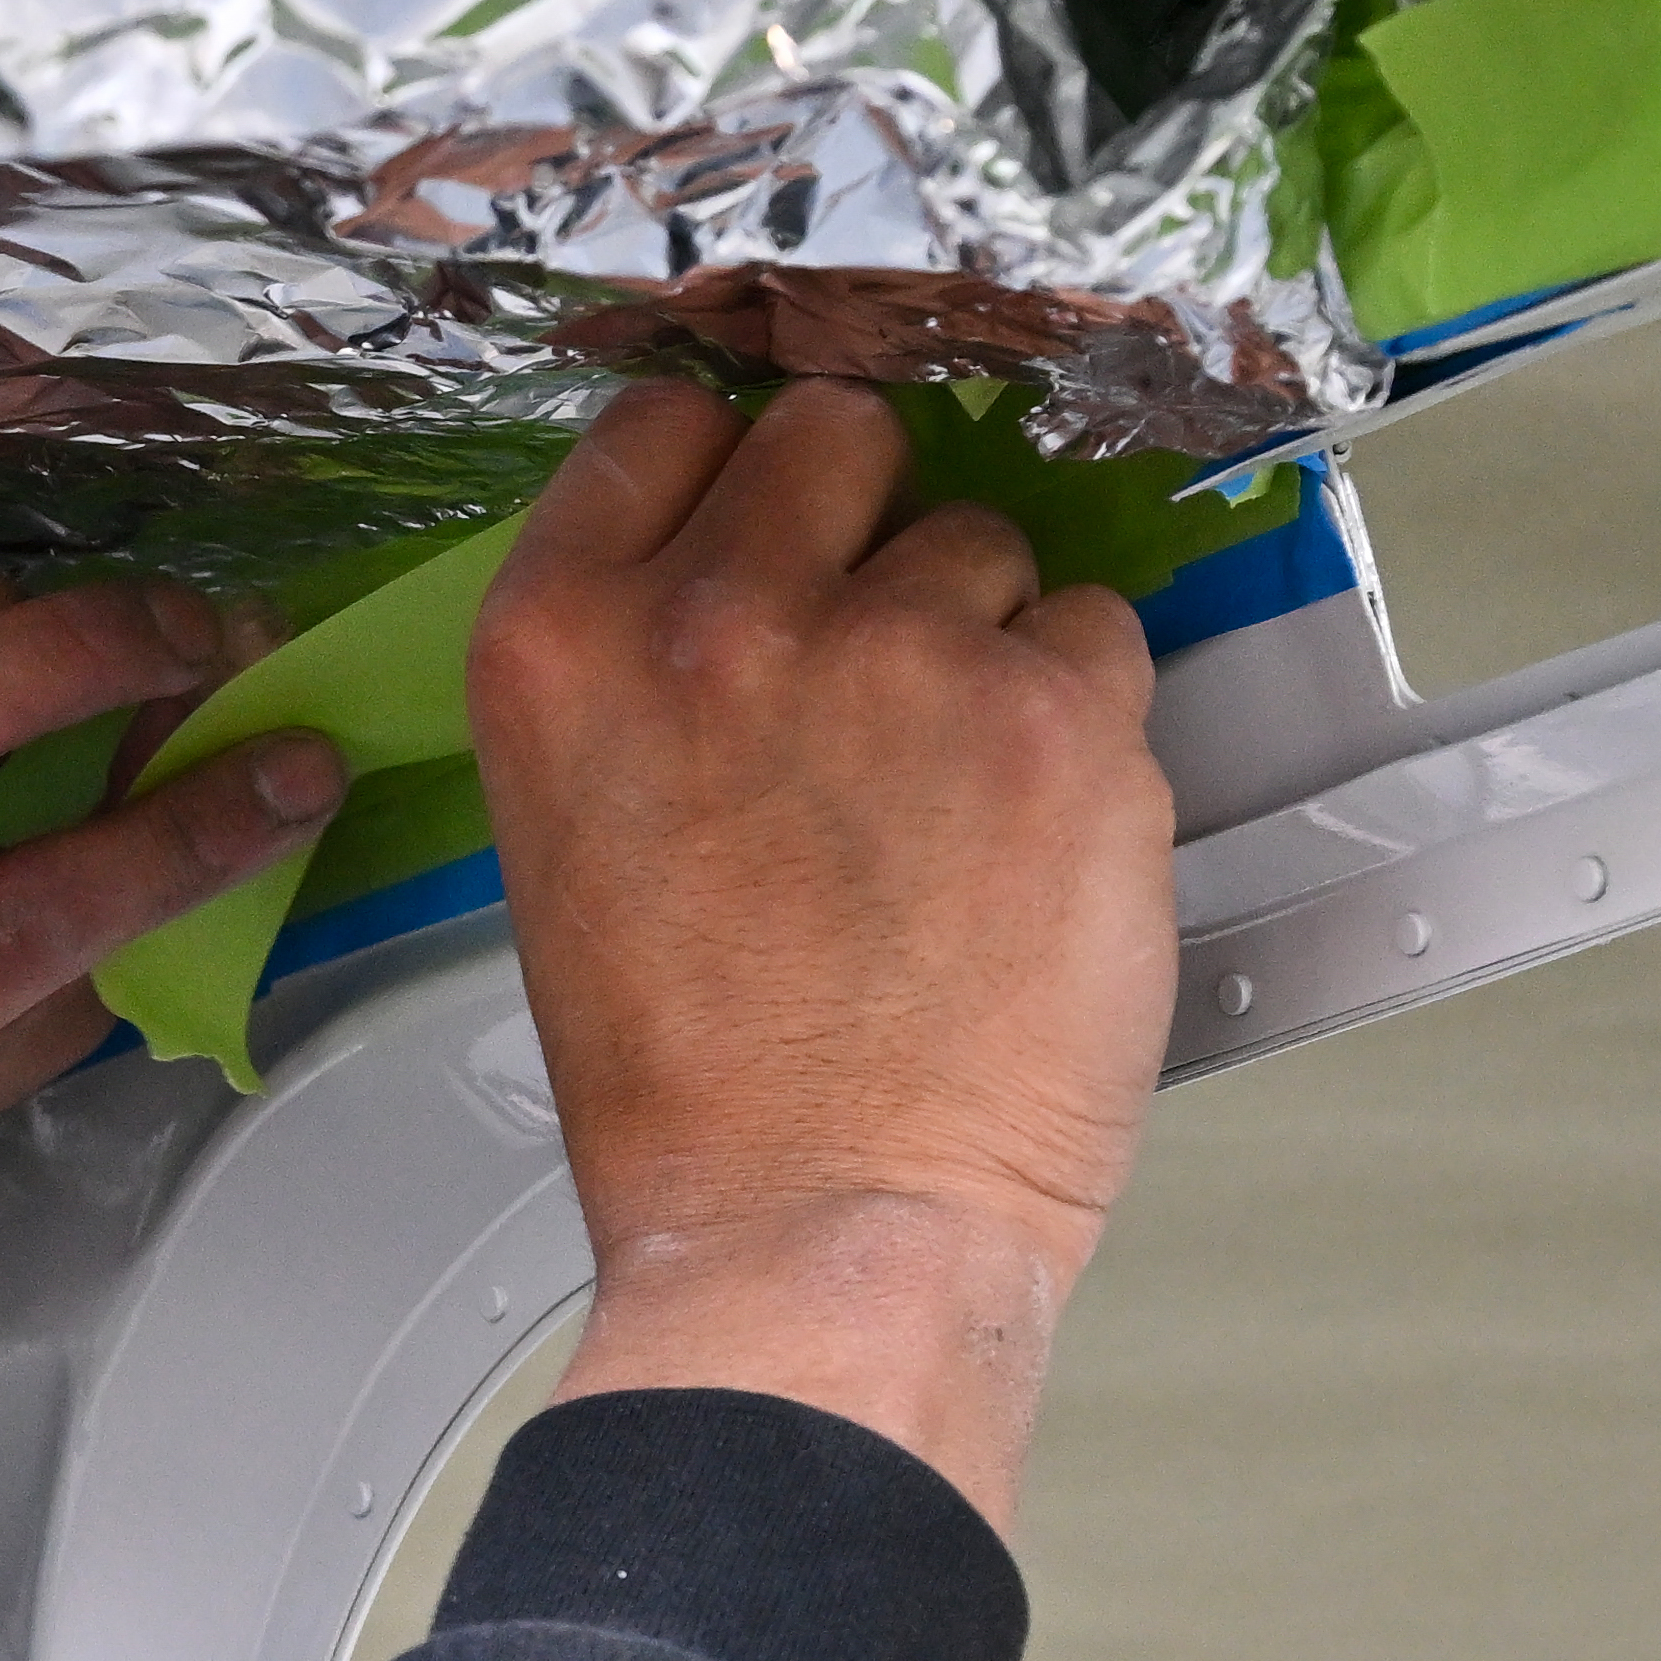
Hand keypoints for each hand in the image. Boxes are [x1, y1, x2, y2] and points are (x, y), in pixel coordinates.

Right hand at [464, 381, 1177, 1533]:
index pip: (665, 427)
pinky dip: (1079, 723)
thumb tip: (749, 583)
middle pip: (838, 436)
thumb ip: (637, 683)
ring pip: (984, 545)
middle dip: (868, 524)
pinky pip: (1099, 638)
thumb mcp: (573, 846)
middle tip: (875, 662)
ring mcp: (898, 655)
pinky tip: (1026, 840)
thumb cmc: (695, 1094)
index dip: (732, 474)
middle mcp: (720, 620)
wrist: (820, 1233)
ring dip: (983, 642)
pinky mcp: (1055, 716)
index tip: (770, 520)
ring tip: (948, 803)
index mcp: (562, 647)